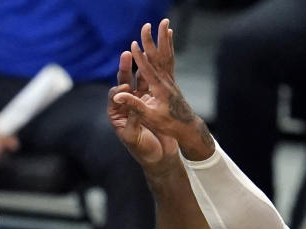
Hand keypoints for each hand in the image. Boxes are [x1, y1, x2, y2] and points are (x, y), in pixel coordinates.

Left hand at [108, 47, 178, 170]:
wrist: (161, 158)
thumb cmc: (145, 152)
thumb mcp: (134, 138)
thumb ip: (130, 120)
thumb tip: (126, 101)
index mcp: (116, 115)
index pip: (114, 97)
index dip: (119, 90)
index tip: (126, 86)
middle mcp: (125, 106)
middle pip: (123, 83)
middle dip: (124, 69)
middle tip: (126, 54)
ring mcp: (138, 102)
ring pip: (137, 81)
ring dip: (138, 67)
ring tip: (141, 52)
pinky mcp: (151, 102)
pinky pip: (149, 85)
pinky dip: (151, 75)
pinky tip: (154, 63)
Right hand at [111, 20, 212, 159]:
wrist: (187, 128)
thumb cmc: (168, 125)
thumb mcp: (149, 117)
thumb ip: (134, 105)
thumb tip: (118, 96)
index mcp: (159, 90)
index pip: (147, 70)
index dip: (139, 58)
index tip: (133, 44)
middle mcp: (166, 82)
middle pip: (158, 57)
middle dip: (151, 41)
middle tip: (146, 25)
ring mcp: (170, 80)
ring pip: (166, 54)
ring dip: (164, 38)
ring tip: (165, 23)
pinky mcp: (172, 80)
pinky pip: (170, 59)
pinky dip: (168, 46)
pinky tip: (169, 37)